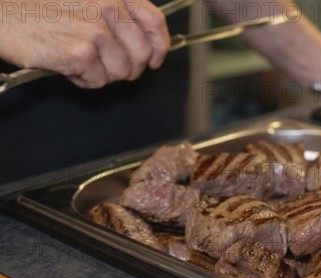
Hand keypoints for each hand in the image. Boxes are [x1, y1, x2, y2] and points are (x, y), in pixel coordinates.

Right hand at [0, 0, 169, 87]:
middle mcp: (107, 7)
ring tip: (80, 60)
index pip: (154, 22)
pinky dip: (83, 79)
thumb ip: (114, 14)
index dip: (159, 47)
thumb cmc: (38, 6)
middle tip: (108, 67)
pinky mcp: (80, 53)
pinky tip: (66, 64)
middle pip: (142, 55)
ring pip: (122, 72)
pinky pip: (98, 81)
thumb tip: (141, 42)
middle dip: (129, 68)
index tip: (155, 60)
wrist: (2, 13)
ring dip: (103, 73)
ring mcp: (95, 30)